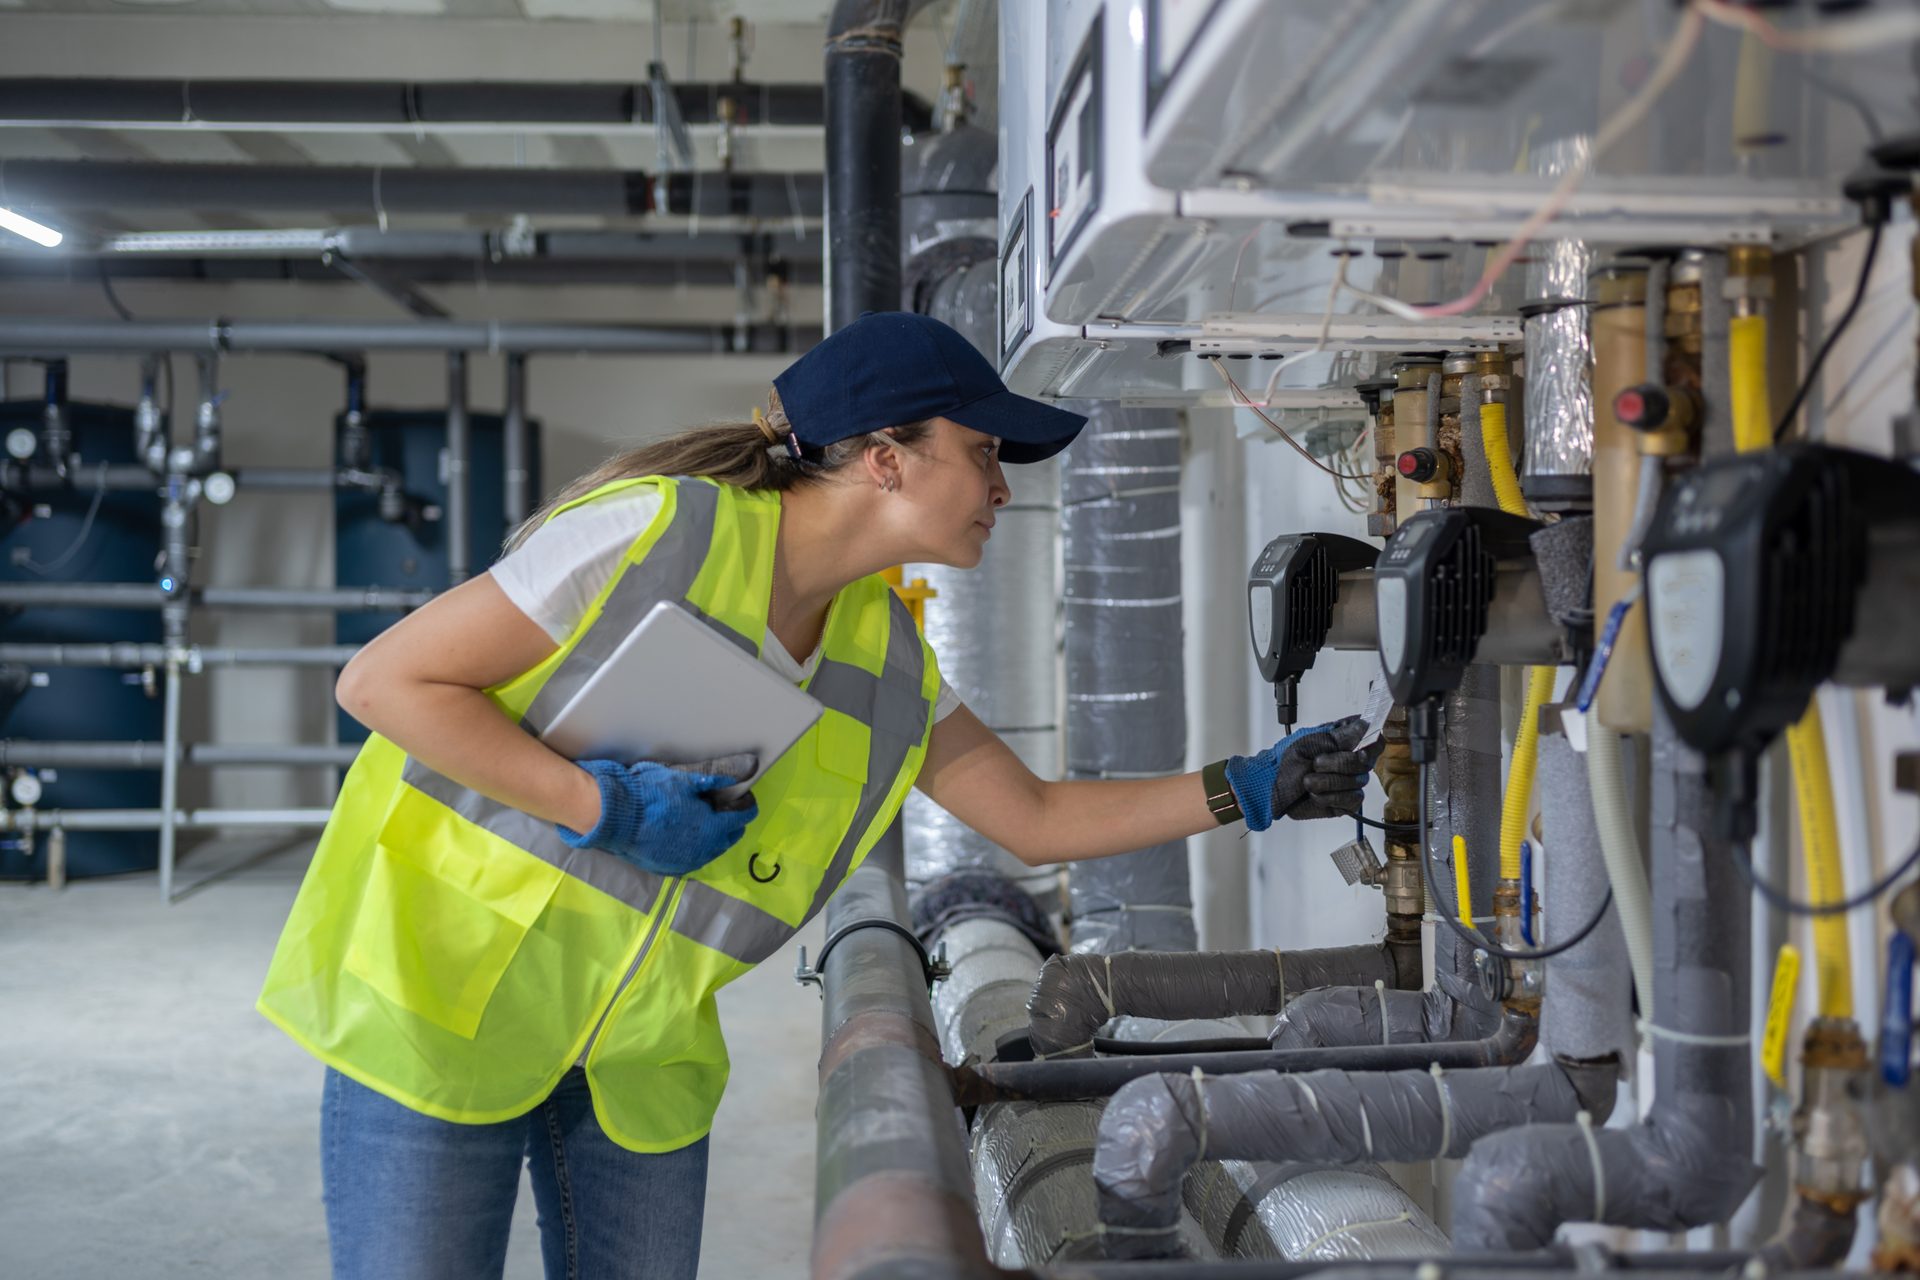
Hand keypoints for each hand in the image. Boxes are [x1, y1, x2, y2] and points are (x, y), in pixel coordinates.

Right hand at [557, 759, 756, 874]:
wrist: (615, 817)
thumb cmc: (650, 795)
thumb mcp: (684, 780)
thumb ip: (713, 780)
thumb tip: (737, 776)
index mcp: (713, 827)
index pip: (742, 818)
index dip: (746, 805)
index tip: (743, 797)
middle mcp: (704, 849)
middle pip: (730, 836)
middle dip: (732, 821)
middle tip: (724, 806)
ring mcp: (687, 861)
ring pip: (713, 850)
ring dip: (715, 836)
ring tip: (706, 821)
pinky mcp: (670, 867)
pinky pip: (692, 858)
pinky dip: (696, 847)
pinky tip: (687, 836)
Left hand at [1223, 715, 1378, 829]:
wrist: (1270, 786)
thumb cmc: (1287, 761)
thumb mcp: (1311, 742)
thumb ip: (1341, 736)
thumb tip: (1365, 723)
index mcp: (1345, 744)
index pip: (1374, 741)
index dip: (1371, 743)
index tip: (1357, 748)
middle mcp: (1351, 763)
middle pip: (1365, 762)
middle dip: (1338, 763)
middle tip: (1316, 763)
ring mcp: (1350, 783)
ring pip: (1357, 782)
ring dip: (1328, 781)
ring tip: (1308, 781)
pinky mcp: (1345, 803)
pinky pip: (1350, 800)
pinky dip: (1330, 797)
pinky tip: (1315, 794)